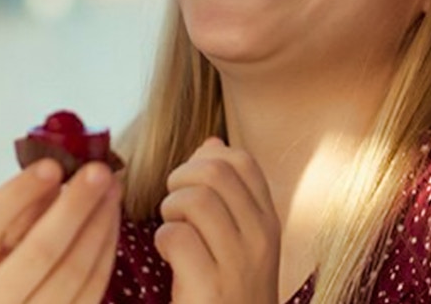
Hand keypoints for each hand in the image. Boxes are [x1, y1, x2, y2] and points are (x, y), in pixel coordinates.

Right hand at [0, 159, 120, 303]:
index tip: (52, 164)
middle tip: (99, 170)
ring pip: (73, 271)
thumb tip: (61, 165)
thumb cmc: (11, 260)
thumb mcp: (3, 235)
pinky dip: (107, 247)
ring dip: (99, 223)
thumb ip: (25, 204)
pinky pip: (93, 286)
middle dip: (75, 206)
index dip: (19, 193)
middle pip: (39, 251)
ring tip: (113, 187)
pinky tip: (111, 217)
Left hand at [153, 137, 278, 303]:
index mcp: (268, 222)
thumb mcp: (238, 243)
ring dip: (170, 210)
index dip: (205, 161)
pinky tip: (168, 257)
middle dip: (181, 180)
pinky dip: (162, 239)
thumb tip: (212, 142)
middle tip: (172, 207)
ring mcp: (241, 264)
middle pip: (215, 172)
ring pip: (196, 199)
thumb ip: (226, 194)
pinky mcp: (213, 287)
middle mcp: (262, 238)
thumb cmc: (227, 296)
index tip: (190, 185)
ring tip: (171, 231)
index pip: (241, 161)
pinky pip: (177, 236)